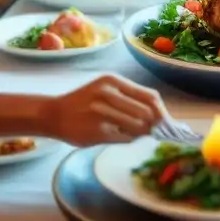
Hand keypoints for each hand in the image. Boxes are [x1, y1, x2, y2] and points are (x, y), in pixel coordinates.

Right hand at [47, 74, 166, 146]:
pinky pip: (125, 138)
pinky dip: (128, 139)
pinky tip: (121, 136)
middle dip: (153, 124)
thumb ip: (129, 98)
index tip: (166, 120)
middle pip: (147, 112)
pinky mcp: (98, 132)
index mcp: (113, 81)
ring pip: (138, 127)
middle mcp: (108, 94)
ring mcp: (102, 113)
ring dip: (141, 133)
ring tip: (134, 132)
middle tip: (153, 130)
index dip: (161, 110)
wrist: (53, 114)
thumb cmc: (84, 102)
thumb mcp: (105, 89)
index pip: (149, 96)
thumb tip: (158, 114)